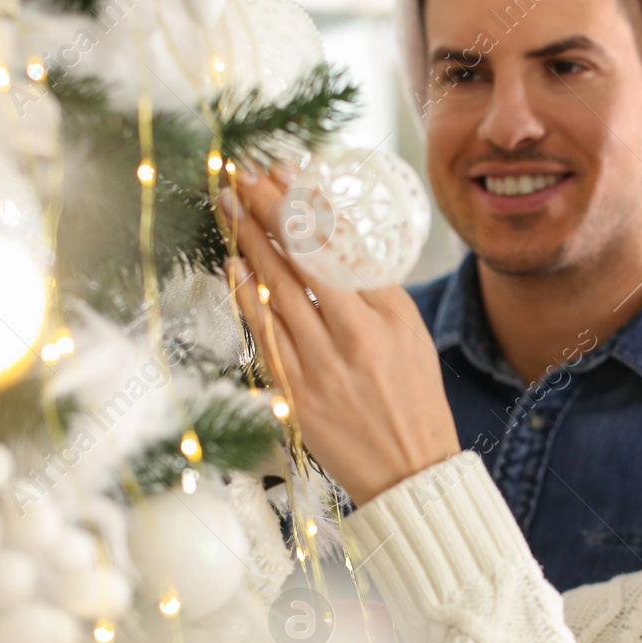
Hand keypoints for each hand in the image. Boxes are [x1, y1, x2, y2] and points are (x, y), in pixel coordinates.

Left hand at [224, 169, 460, 505]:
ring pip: (277, 291)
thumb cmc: (412, 397)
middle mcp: (354, 338)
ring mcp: (320, 368)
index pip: (341, 245)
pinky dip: (247, 298)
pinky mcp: (296, 395)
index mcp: (388, 318)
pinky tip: (233, 268)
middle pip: (302, 260)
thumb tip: (334, 239)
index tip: (282, 171)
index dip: (306, 204)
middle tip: (240, 175)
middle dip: (268, 211)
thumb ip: (375, 287)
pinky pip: (265, 336)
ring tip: (228, 207)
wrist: (410, 471)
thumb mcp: (411, 333)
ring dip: (249, 243)